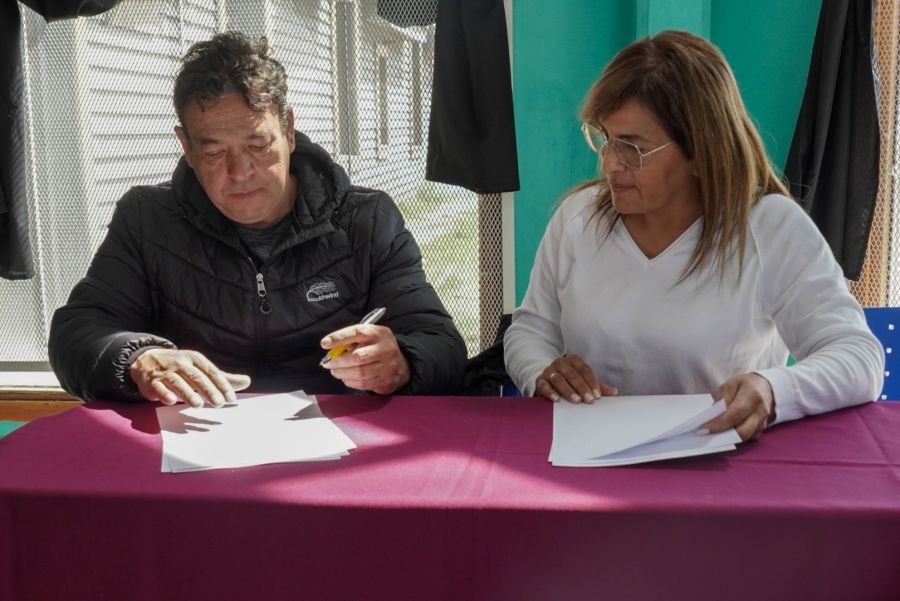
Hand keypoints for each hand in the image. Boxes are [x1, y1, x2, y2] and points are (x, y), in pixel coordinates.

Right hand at [130, 348, 250, 407]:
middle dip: (208, 390)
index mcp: (195, 359)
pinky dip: (164, 393)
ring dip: (188, 393)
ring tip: (198, 405)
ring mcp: (166, 372)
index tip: (232, 398)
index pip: (212, 372)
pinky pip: (158, 387)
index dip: (222, 385)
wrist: (146, 360)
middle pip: (197, 377)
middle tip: (219, 403)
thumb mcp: (201, 368)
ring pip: (178, 382)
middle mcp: (181, 363)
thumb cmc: (181, 367)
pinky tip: (170, 401)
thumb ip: (222, 377)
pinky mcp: (152, 381)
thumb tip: (247, 381)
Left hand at [321, 324, 409, 394]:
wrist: (401, 364)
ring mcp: (387, 366)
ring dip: (342, 373)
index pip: (357, 332)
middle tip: (328, 363)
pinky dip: (350, 381)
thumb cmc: (378, 348)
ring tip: (335, 371)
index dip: (339, 337)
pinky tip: (346, 377)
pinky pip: (363, 383)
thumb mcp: (369, 337)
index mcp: (378, 333)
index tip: (325, 343)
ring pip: (360, 372)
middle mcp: (385, 348)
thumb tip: (332, 349)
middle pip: (358, 356)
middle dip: (339, 361)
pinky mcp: (385, 380)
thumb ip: (352, 341)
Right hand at [535, 355, 616, 402]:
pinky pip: (545, 385)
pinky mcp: (540, 380)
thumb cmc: (568, 380)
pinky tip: (557, 399)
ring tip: (576, 400)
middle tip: (589, 400)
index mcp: (573, 360)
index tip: (598, 395)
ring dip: (568, 390)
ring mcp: (549, 371)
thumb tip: (615, 392)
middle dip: (582, 387)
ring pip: (559, 379)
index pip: (585, 369)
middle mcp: (561, 363)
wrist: (546, 378)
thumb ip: (596, 386)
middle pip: (572, 374)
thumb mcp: (583, 381)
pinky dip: (550, 392)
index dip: (592, 382)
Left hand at [702, 372, 774, 440]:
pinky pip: (749, 437)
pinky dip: (736, 436)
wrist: (764, 386)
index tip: (704, 428)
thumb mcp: (730, 385)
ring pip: (745, 436)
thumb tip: (714, 416)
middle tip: (708, 434)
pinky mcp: (762, 429)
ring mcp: (764, 422)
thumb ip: (722, 400)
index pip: (735, 414)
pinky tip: (726, 431)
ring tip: (715, 433)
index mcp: (753, 396)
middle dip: (724, 434)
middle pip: (742, 431)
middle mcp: (761, 411)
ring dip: (729, 437)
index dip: (719, 423)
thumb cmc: (744, 385)